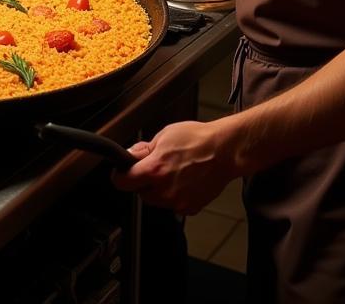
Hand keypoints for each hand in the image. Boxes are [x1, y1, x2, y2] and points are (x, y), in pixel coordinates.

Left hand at [111, 120, 237, 214]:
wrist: (224, 151)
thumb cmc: (197, 140)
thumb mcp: (164, 136)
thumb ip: (143, 150)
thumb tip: (129, 155)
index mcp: (154, 170)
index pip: (122, 182)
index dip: (120, 175)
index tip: (122, 172)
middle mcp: (164, 190)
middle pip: (140, 192)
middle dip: (143, 181)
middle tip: (155, 166)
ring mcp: (178, 201)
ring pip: (156, 200)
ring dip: (159, 189)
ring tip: (173, 171)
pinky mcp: (190, 207)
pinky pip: (173, 205)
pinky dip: (175, 196)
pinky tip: (183, 181)